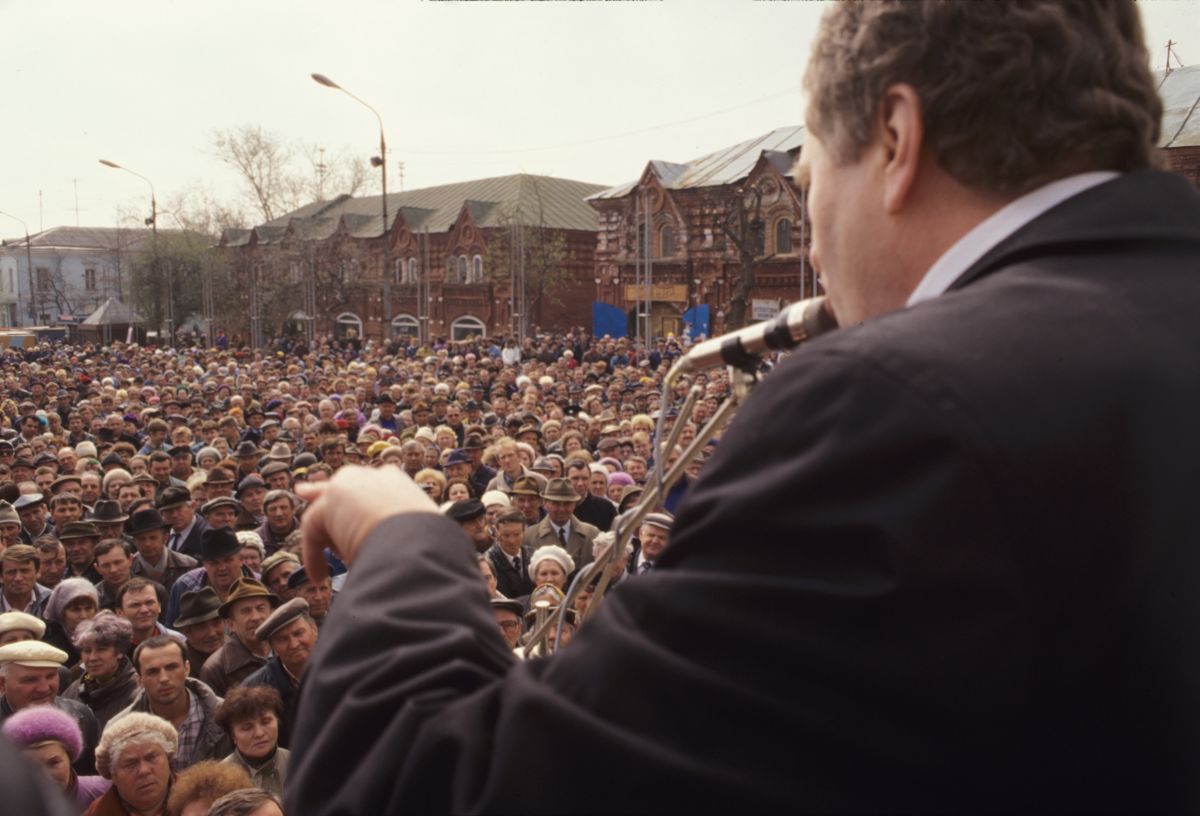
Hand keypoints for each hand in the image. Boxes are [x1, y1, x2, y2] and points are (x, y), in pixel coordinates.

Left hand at [295, 465, 438, 580]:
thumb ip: (412, 538)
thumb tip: (431, 564)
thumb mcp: (424, 537)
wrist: (416, 539)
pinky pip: (313, 531)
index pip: (374, 484)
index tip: (355, 513)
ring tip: (321, 567)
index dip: (362, 501)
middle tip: (304, 492)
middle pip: (342, 484)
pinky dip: (313, 556)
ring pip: (324, 508)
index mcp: (398, 485)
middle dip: (321, 490)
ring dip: (322, 537)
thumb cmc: (430, 545)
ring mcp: (350, 486)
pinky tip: (319, 577)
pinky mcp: (329, 504)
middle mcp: (373, 478)